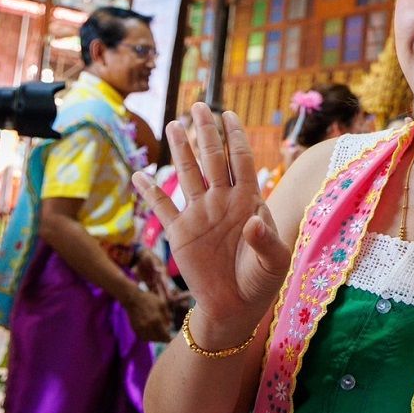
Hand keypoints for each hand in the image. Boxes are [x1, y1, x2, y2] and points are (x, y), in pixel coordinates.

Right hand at [125, 289, 172, 341]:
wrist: (133, 299)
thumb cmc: (149, 300)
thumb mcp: (163, 305)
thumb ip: (168, 317)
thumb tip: (170, 326)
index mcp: (156, 320)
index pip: (165, 336)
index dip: (170, 338)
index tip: (172, 337)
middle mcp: (148, 327)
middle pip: (159, 339)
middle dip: (164, 338)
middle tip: (166, 335)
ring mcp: (140, 329)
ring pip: (151, 339)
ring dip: (156, 338)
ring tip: (160, 333)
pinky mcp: (135, 330)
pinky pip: (144, 337)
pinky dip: (149, 337)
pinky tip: (152, 331)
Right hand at [132, 103, 291, 345]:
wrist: (236, 307)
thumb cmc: (261, 281)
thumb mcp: (274, 263)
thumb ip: (266, 240)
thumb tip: (253, 218)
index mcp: (247, 202)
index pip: (242, 161)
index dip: (236, 137)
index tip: (229, 115)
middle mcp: (222, 201)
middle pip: (213, 158)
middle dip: (207, 132)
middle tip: (200, 105)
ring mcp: (199, 214)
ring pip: (188, 174)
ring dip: (181, 150)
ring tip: (174, 125)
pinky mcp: (180, 233)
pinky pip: (162, 207)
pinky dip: (150, 191)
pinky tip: (139, 174)